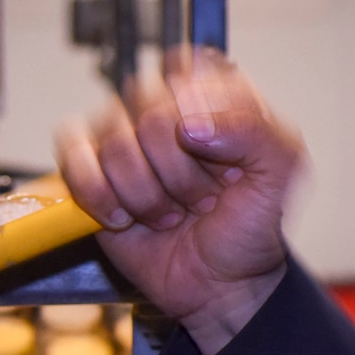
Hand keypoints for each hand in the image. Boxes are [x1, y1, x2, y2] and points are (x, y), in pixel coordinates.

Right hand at [56, 48, 306, 354]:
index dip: (204, 117)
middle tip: (202, 199)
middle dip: (180, 171)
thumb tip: (190, 124)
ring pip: (114, 141)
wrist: (219, 284)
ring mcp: (125, 135)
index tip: (226, 160)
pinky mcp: (90, 167)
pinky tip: (126, 218)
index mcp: (216, 94)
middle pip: (151, 110)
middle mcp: (167, 107)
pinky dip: (99, 195)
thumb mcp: (281, 174)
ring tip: (172, 213)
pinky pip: (73, 158)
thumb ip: (255, 131)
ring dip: (147, 194)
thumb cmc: (251, 226)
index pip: (193, 70)